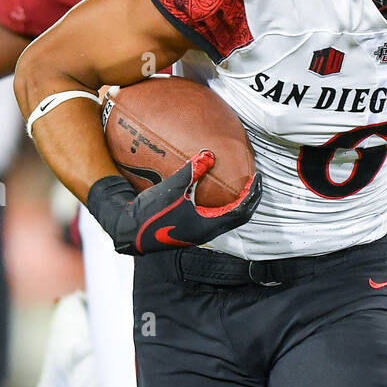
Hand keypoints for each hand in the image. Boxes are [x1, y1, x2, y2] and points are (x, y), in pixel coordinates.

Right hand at [87, 150, 261, 255]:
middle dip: (250, 199)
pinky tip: (218, 192)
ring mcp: (200, 233)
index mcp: (207, 225)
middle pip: (240, 217)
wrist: (129, 231)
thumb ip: (192, 171)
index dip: (252, 194)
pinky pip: (216, 218)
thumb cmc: (150, 212)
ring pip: (228, 219)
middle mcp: (207, 232)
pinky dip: (224, 206)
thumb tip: (209, 154)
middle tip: (255, 181)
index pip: (241, 211)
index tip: (257, 178)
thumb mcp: (172, 188)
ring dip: (238, 203)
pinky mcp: (192, 231)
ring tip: (242, 186)